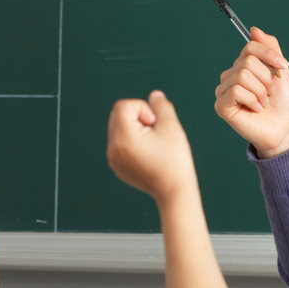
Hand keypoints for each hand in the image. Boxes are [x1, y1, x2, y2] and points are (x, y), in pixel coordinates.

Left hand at [108, 90, 197, 205]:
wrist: (174, 192)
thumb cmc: (175, 161)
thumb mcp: (172, 128)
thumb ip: (162, 106)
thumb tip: (154, 95)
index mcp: (123, 137)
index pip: (124, 106)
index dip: (143, 109)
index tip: (155, 125)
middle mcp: (113, 147)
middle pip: (118, 115)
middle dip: (137, 117)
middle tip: (154, 132)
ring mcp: (113, 158)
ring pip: (118, 128)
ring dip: (134, 129)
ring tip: (152, 144)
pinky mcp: (117, 166)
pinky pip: (120, 144)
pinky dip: (132, 142)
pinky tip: (148, 155)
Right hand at [213, 28, 288, 157]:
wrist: (283, 129)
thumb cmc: (282, 104)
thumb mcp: (281, 73)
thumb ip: (270, 50)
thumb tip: (254, 30)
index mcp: (244, 66)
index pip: (250, 46)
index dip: (268, 54)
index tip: (284, 66)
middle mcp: (231, 75)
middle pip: (247, 61)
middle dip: (266, 78)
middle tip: (271, 93)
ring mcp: (224, 90)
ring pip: (242, 75)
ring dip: (261, 91)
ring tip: (264, 102)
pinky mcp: (221, 105)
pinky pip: (236, 90)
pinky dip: (252, 100)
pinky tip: (255, 109)